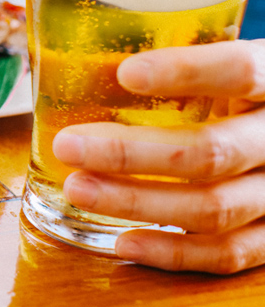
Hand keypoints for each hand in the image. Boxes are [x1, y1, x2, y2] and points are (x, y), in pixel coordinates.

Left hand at [53, 40, 264, 273]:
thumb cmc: (242, 96)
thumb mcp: (228, 66)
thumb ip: (184, 64)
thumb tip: (75, 56)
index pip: (242, 71)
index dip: (186, 71)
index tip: (125, 73)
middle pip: (212, 152)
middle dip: (130, 154)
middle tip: (68, 145)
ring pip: (215, 208)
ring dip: (137, 202)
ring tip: (77, 189)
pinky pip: (228, 253)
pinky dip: (173, 252)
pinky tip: (122, 242)